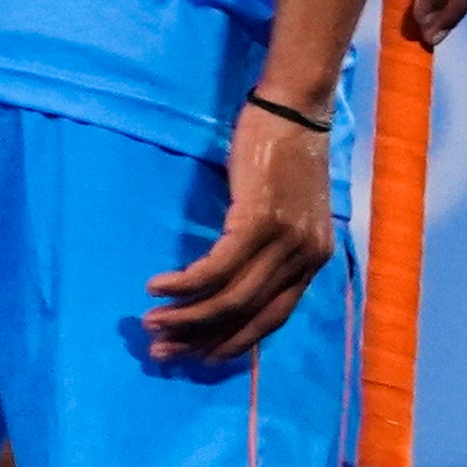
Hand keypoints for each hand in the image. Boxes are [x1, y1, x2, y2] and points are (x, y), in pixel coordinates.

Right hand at [146, 98, 337, 364]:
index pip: (274, 318)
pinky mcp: (259, 221)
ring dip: (186, 316)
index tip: (202, 358)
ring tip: (151, 324)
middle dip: (201, 338)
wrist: (294, 108)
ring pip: (230, 298)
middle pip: (248, 314)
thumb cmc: (285, 155)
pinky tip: (156, 288)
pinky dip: (183, 284)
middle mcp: (305, 257)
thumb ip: (272, 248)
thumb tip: (230, 283)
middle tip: (162, 352)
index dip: (235, 342)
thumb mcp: (290, 211)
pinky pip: (215, 268)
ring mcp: (284, 241)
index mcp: (315, 260)